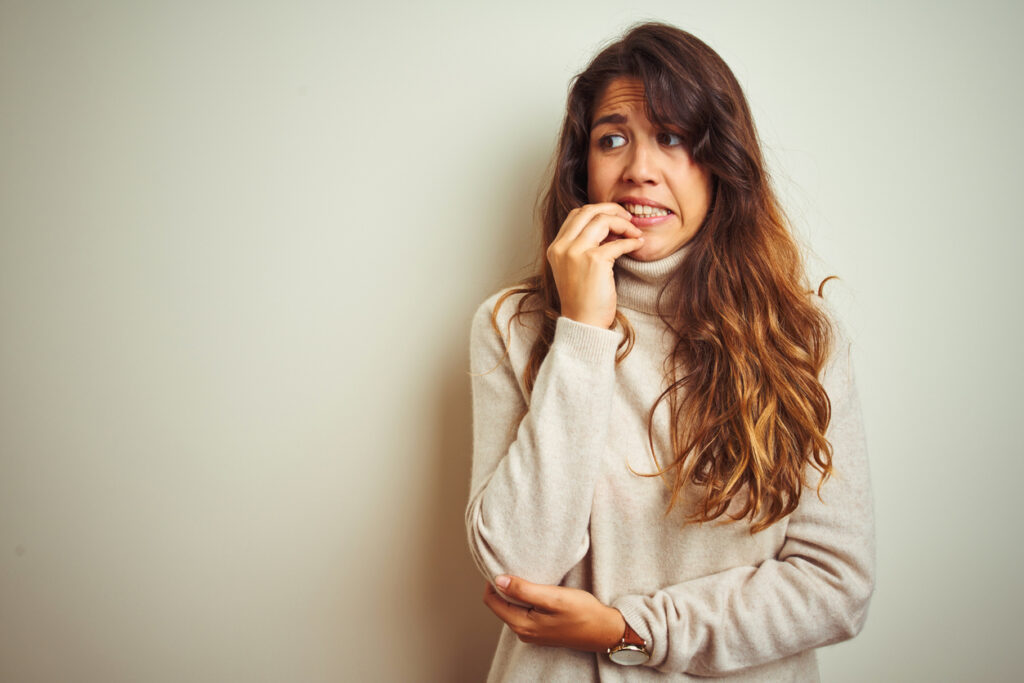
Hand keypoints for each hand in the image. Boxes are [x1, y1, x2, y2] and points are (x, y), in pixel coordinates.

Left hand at [482, 575, 625, 652]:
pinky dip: (526, 598)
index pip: (492, 601)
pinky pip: (524, 611)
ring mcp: (532, 632)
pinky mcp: (541, 629)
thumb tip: (498, 580)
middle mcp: (523, 632)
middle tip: (515, 567)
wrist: (605, 631)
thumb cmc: (583, 614)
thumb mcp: (553, 597)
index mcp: (522, 625)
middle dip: (503, 586)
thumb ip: (524, 590)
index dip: (493, 581)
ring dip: (516, 592)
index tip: (503, 565)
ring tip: (528, 576)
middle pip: (500, 604)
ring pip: (512, 607)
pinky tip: (538, 588)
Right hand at [546, 203, 643, 328]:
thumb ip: (582, 246)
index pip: (576, 215)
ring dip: (624, 223)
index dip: (598, 212)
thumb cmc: (583, 300)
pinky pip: (618, 242)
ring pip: (603, 220)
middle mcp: (563, 247)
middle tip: (627, 217)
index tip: (614, 219)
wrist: (583, 323)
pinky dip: (632, 241)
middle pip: (588, 211)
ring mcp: (576, 252)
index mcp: (556, 247)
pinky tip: (638, 244)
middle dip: (611, 209)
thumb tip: (608, 227)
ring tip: (635, 232)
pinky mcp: (594, 261)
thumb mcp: (573, 268)